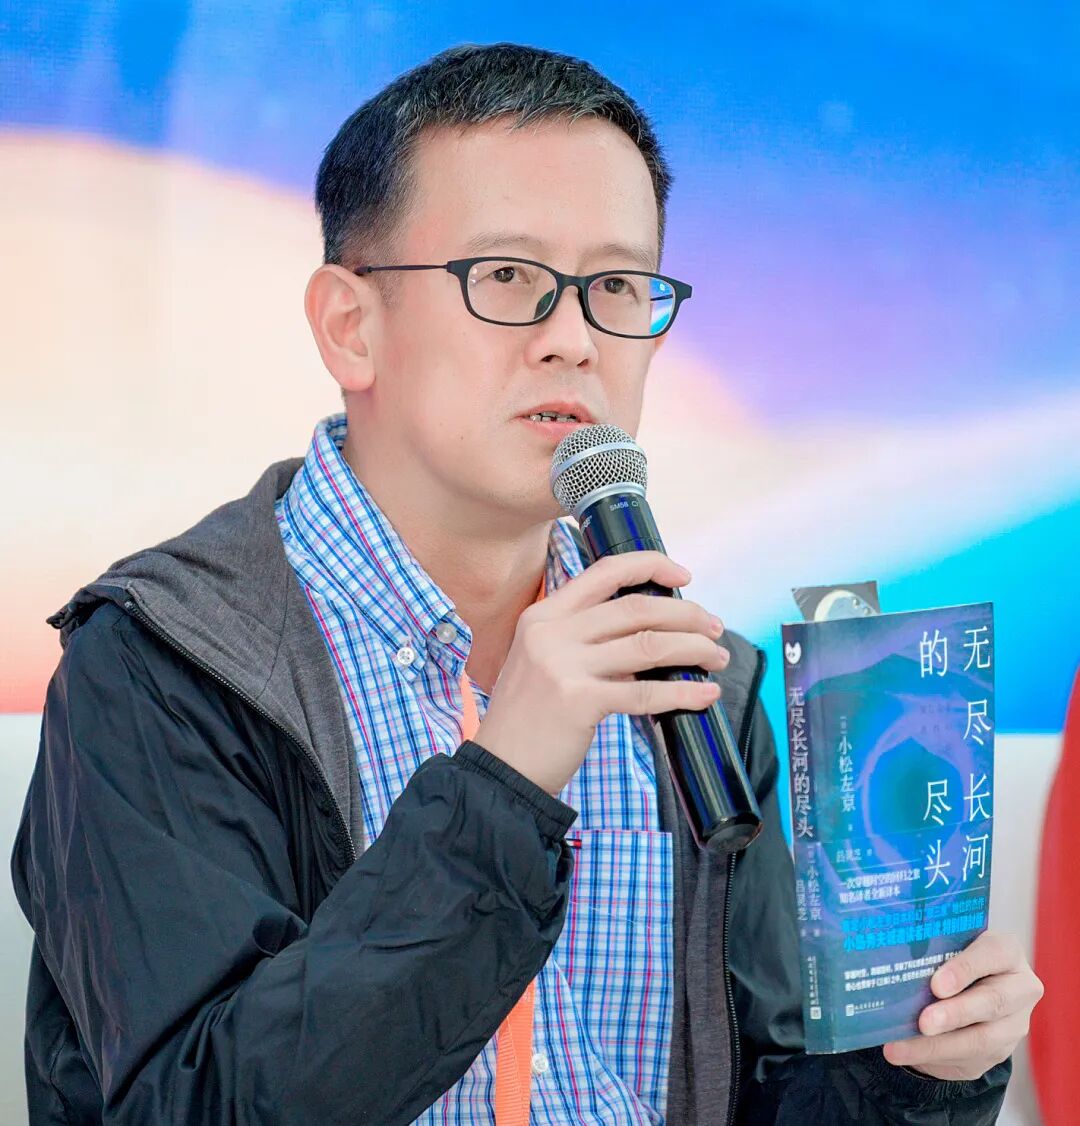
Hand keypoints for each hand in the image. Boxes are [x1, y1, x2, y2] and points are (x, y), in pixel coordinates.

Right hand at [475, 551, 727, 794]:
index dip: (650, 565)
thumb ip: (586, 640)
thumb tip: (651, 632)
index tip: (684, 575)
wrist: (501, 768)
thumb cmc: (530, 717)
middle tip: (714, 628)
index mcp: (544, 614)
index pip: (604, 571)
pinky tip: (706, 694)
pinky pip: (646, 693)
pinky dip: (684, 692)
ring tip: (717, 658)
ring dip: (694, 648)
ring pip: (648, 645)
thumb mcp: (545, 660)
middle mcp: (552, 632)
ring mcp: (563, 666)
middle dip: (687, 614)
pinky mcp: (579, 702)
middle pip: (636, 607)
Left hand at [882, 930, 1043, 1080]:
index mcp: (1006, 952)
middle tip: (923, 1023)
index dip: (965, 969)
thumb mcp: (948, 943)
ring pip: (981, 1039)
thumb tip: (894, 955)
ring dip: (937, 1046)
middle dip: (954, 1014)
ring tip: (900, 1047)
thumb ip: (933, 947)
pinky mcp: (998, 1052)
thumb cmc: (953, 955)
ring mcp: (1013, 1024)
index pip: (993, 954)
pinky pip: (969, 1059)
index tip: (936, 985)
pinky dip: (933, 1057)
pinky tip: (904, 1054)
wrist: (970, 984)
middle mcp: (1018, 989)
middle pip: (992, 1002)